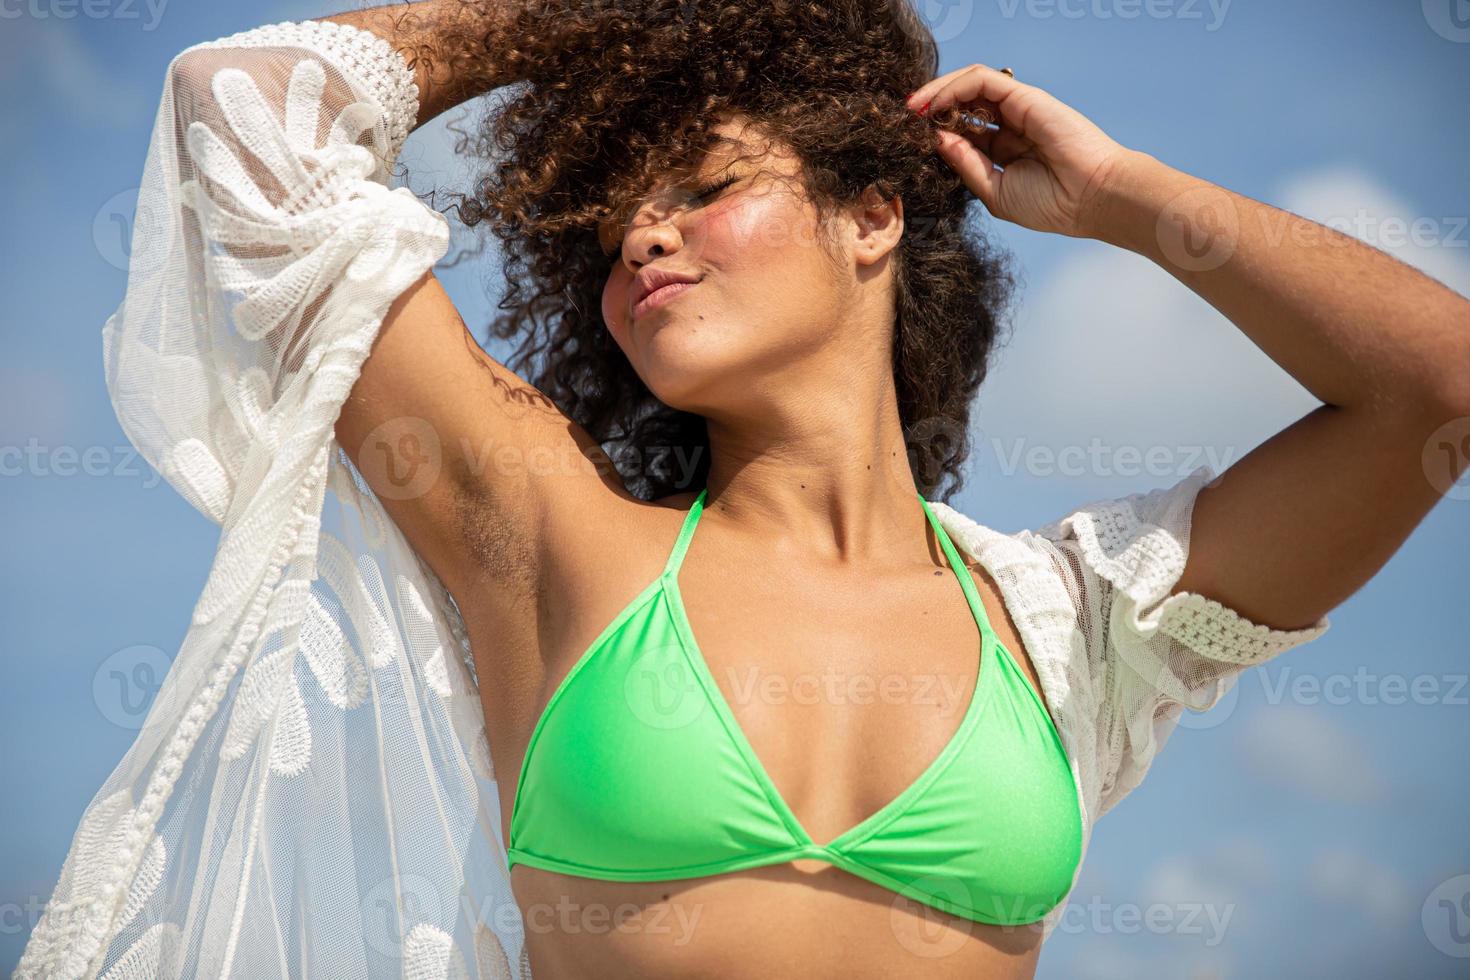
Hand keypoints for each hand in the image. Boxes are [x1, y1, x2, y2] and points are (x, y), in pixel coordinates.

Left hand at [906, 65, 1136, 239]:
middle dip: (930, 108)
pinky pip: (981, 80)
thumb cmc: (1050, 204)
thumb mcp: (994, 191)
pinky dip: (954, 87)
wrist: (1090, 198)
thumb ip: (965, 165)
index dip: (935, 131)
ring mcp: (1016, 109)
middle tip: (903, 119)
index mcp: (1003, 151)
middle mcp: (1009, 126)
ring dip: (936, 93)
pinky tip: (935, 105)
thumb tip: (937, 139)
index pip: (962, 131)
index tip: (908, 140)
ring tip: (912, 109)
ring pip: (968, 85)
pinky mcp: (1023, 96)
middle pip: (961, 104)